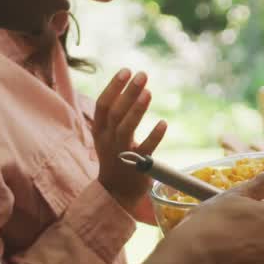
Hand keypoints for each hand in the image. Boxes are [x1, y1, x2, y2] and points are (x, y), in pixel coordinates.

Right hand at [94, 69, 167, 211]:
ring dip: (137, 109)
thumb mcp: (107, 136)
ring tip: (148, 92)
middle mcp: (108, 140)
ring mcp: (121, 153)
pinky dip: (154, 136)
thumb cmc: (115, 158)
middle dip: (128, 92)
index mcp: (100, 131)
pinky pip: (145, 149)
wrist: (116, 193)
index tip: (126, 70)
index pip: (103, 105)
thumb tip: (130, 87)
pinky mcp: (137, 166)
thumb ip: (115, 115)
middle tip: (142, 74)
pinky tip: (163, 122)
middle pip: (115, 112)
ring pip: (126, 128)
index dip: (113, 87)